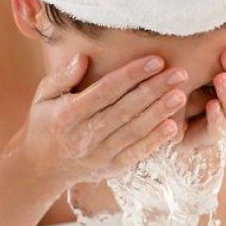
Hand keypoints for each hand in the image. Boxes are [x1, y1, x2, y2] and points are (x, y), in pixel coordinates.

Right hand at [10, 54, 188, 186]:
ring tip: (181, 95)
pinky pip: (137, 153)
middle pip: (125, 109)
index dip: (132, 75)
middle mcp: (84, 136)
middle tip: (180, 73)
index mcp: (68, 115)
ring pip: (134, 131)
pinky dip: (156, 141)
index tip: (156, 60)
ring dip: (160, 113)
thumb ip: (62, 77)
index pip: (106, 91)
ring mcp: (99, 155)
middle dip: (154, 90)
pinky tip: (174, 127)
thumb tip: (83, 58)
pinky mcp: (112, 168)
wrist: (44, 167)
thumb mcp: (44, 96)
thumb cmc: (47, 122)